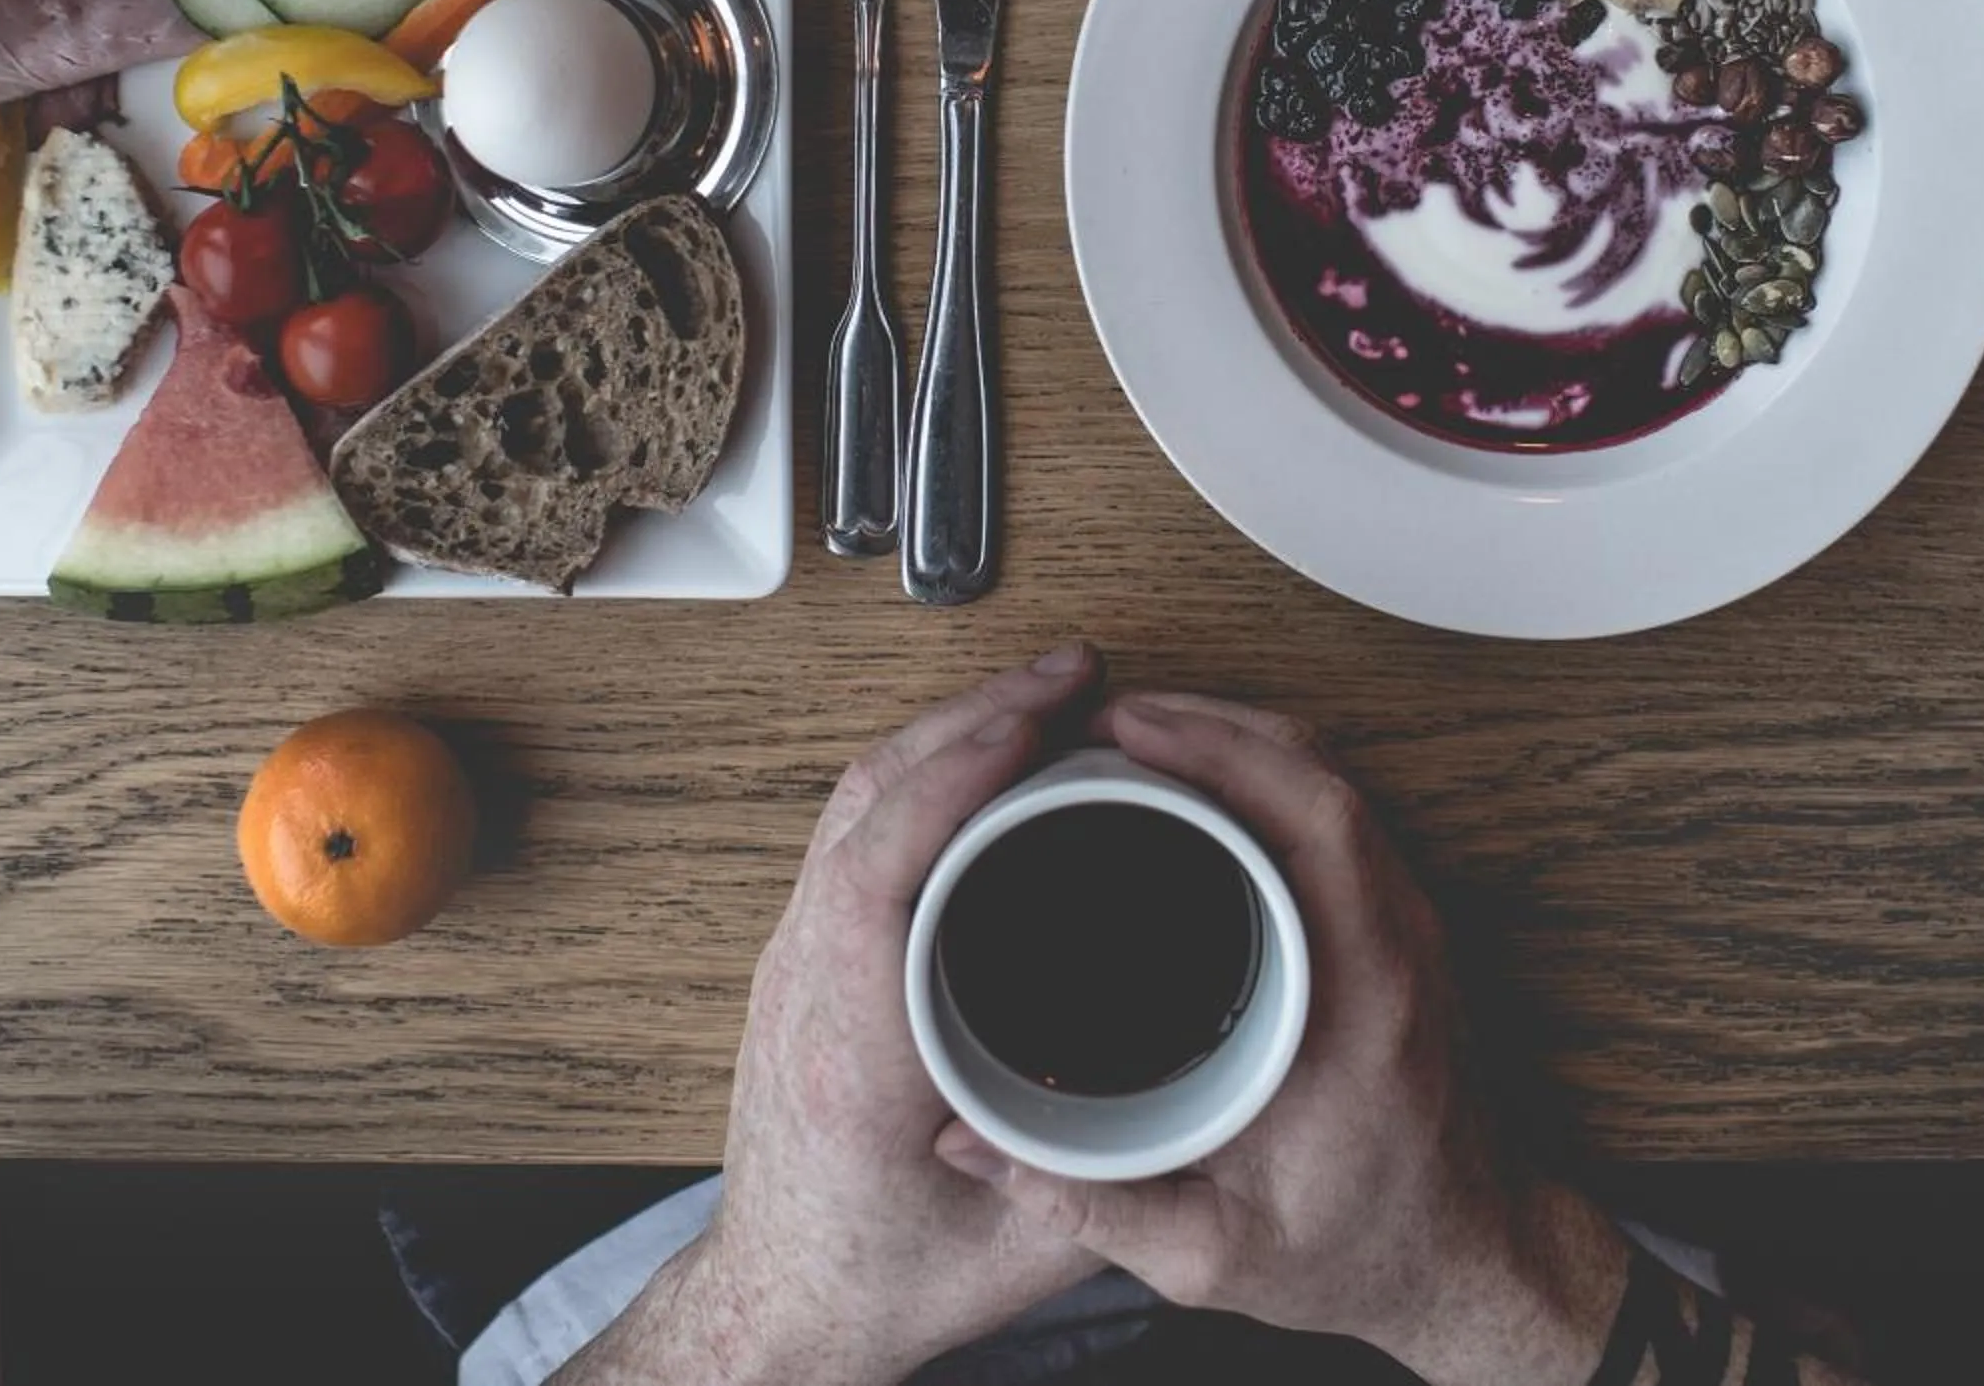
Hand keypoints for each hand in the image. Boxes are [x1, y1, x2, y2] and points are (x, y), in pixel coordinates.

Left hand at [598, 645, 1108, 1385]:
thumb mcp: (1021, 1255)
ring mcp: (796, 962)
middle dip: (969, 718)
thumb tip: (1201, 1096)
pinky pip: (857, 829)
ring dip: (948, 732)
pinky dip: (924, 772)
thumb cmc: (880, 1280)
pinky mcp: (809, 956)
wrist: (782, 1305)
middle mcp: (807, 986)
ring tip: (1045, 696)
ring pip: (857, 804)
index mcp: (851, 1052)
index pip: (877, 875)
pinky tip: (987, 756)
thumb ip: (1106, 1179)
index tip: (1027, 723)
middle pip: (867, 805)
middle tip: (1072, 677)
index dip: (950, 780)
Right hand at [933, 694, 1628, 1385]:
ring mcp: (1403, 926)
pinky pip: (1334, 813)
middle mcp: (1397, 943)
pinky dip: (1263, 773)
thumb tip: (975, 1143)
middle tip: (1102, 719)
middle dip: (1208, 722)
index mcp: (1363, 1000)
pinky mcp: (1393, 928)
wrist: (1465, 1260)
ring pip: (1330, 781)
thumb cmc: (1362, 1248)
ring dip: (1236, 739)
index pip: (1317, 823)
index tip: (1134, 728)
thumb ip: (1093, 1207)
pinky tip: (1196, 781)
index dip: (1224, 752)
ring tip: (1134, 735)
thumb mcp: (1214, 1256)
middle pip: (1318, 773)